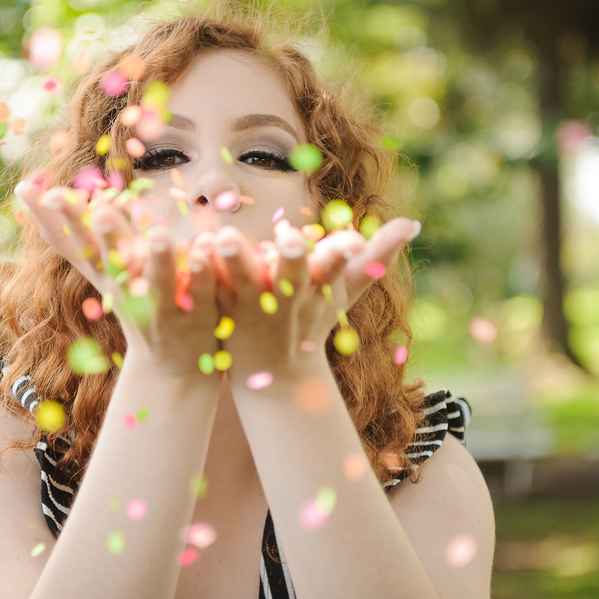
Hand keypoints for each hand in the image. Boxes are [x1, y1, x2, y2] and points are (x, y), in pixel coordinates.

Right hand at [16, 180, 221, 379]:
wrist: (170, 369)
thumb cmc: (135, 304)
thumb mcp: (101, 271)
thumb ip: (76, 234)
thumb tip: (34, 189)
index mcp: (103, 274)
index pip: (73, 243)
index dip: (54, 218)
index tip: (33, 189)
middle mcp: (126, 290)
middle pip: (113, 262)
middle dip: (106, 235)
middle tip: (100, 210)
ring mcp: (159, 307)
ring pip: (157, 280)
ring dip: (157, 256)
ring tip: (159, 233)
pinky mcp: (194, 318)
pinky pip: (198, 293)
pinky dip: (200, 272)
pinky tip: (204, 251)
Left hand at [207, 215, 419, 384]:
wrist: (273, 375)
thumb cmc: (312, 319)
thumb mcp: (345, 291)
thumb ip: (376, 257)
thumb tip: (412, 222)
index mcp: (318, 290)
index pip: (335, 271)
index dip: (338, 259)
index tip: (346, 242)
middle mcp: (287, 301)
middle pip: (289, 279)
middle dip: (290, 260)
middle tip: (289, 235)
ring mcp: (251, 310)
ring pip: (242, 284)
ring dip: (231, 262)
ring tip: (219, 238)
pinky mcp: (218, 314)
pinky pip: (207, 294)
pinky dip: (196, 278)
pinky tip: (186, 255)